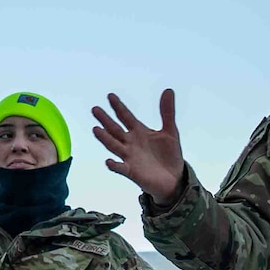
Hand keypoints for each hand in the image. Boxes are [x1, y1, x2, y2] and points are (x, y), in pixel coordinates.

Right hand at [92, 90, 186, 205]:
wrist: (174, 179)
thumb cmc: (170, 155)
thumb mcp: (170, 131)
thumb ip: (167, 112)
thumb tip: (168, 90)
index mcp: (139, 132)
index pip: (126, 116)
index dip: (118, 107)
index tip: (110, 96)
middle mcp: (131, 143)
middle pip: (115, 129)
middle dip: (106, 120)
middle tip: (95, 109)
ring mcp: (130, 157)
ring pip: (114, 146)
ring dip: (105, 139)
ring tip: (96, 130)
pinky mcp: (132, 172)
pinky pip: (121, 168)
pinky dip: (115, 165)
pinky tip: (109, 161)